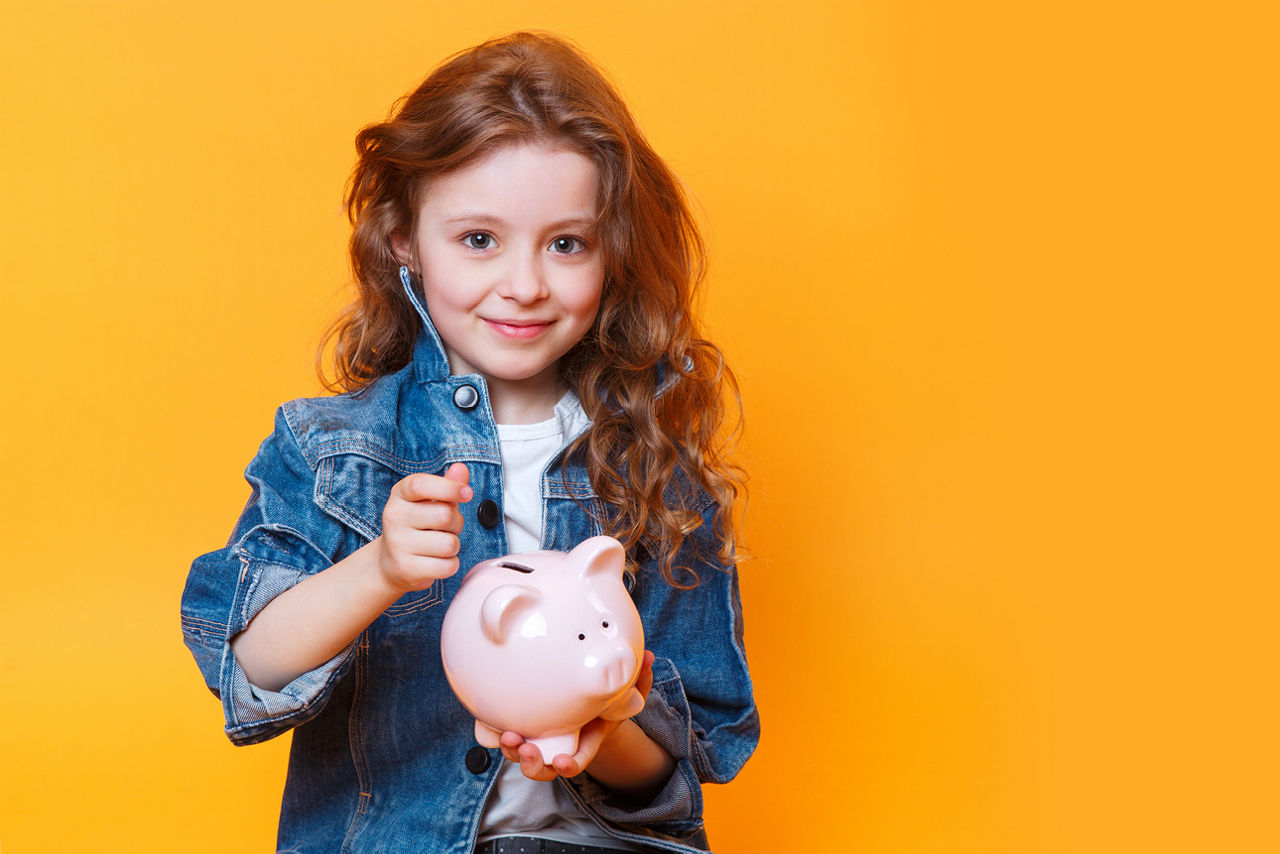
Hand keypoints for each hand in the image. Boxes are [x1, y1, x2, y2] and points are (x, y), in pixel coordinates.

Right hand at [375, 463, 471, 592]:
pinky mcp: (406, 568)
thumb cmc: (417, 526)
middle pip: (444, 515)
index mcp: (400, 495)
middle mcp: (394, 517)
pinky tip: (437, 560)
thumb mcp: (430, 501)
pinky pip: (447, 566)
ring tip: (441, 544)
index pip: (420, 484)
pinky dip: (450, 564)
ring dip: (454, 545)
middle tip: (448, 527)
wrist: (390, 562)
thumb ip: (447, 485)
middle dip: (457, 522)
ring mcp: (398, 544)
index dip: (449, 487)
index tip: (467, 493)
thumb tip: (461, 469)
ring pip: (449, 543)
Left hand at [499, 650, 655, 780]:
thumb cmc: (607, 700)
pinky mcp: (524, 726)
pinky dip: (496, 734)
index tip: (562, 764)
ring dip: (513, 751)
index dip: (569, 765)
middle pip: (543, 767)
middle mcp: (561, 745)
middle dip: (532, 764)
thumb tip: (650, 657)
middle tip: (526, 748)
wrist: (587, 704)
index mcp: (585, 740)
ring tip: (507, 736)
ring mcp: (541, 738)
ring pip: (522, 756)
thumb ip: (640, 678)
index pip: (577, 760)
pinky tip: (490, 723)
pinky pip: (506, 736)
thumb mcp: (627, 691)